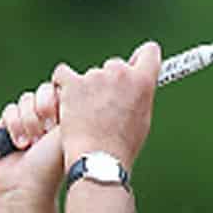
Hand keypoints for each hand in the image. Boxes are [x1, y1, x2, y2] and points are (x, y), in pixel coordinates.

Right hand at [0, 81, 63, 201]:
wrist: (29, 186)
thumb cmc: (55, 162)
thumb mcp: (69, 130)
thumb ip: (71, 104)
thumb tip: (69, 83)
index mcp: (68, 116)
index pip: (59, 89)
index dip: (55, 101)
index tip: (56, 120)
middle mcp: (49, 118)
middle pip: (41, 92)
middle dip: (41, 112)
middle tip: (44, 132)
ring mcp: (28, 121)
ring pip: (24, 100)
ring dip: (27, 122)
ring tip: (32, 144)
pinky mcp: (9, 126)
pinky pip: (9, 110)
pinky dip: (14, 127)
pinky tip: (19, 145)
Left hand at [53, 42, 161, 173]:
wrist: (99, 160)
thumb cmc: (121, 147)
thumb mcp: (142, 120)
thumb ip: (140, 96)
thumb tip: (137, 85)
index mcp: (143, 82)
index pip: (149, 52)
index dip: (142, 58)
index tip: (136, 64)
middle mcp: (121, 74)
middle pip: (115, 66)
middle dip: (109, 82)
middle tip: (105, 106)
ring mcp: (96, 77)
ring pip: (90, 75)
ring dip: (87, 90)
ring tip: (87, 116)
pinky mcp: (73, 83)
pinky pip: (63, 75)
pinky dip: (63, 86)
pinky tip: (66, 103)